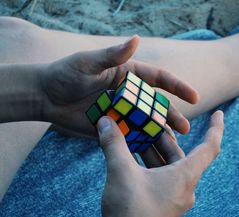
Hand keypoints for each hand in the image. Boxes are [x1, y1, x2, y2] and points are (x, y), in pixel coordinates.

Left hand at [39, 36, 198, 136]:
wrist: (45, 97)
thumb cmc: (65, 74)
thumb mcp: (88, 63)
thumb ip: (112, 55)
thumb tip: (136, 39)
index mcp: (128, 74)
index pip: (158, 79)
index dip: (177, 87)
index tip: (194, 96)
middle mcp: (128, 94)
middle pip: (156, 106)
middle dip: (171, 117)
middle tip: (184, 129)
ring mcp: (121, 113)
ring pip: (146, 124)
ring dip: (160, 135)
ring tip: (173, 147)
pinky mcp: (111, 128)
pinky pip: (130, 137)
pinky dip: (142, 146)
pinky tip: (153, 156)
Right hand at [84, 111, 223, 216]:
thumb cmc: (130, 209)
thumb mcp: (121, 171)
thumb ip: (114, 144)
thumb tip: (105, 122)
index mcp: (185, 176)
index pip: (210, 147)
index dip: (216, 128)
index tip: (219, 113)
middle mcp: (185, 188)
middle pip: (180, 156)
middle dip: (165, 139)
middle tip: (151, 123)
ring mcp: (175, 200)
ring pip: (169, 169)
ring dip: (154, 153)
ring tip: (136, 139)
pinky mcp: (163, 208)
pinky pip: (161, 181)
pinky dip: (150, 168)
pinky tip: (133, 162)